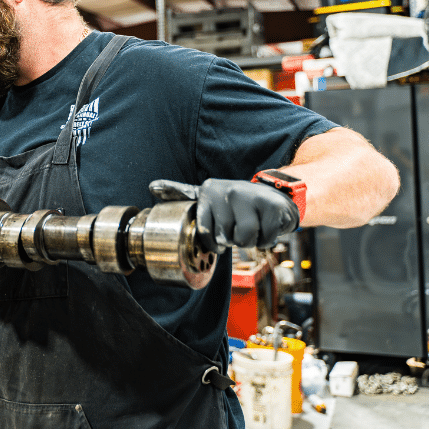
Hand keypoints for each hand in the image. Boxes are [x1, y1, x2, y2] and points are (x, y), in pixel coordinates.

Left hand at [149, 179, 299, 252]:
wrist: (276, 196)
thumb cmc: (236, 204)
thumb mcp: (208, 197)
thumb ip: (181, 192)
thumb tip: (152, 186)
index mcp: (208, 190)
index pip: (203, 229)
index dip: (212, 240)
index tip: (219, 236)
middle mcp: (228, 190)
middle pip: (224, 236)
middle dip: (232, 239)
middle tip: (238, 227)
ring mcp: (251, 196)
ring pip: (243, 239)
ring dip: (249, 241)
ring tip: (250, 227)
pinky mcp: (272, 207)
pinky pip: (264, 240)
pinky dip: (266, 240)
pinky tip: (265, 226)